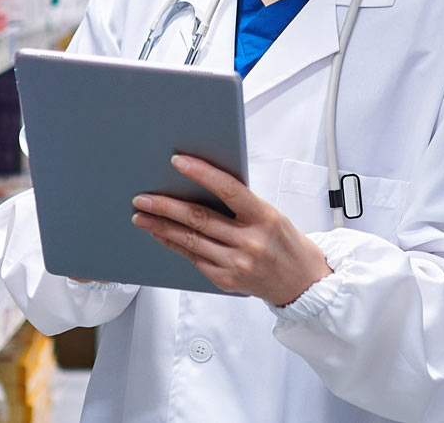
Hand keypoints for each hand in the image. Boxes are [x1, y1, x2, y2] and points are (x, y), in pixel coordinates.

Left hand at [132, 155, 331, 306]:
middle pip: (200, 218)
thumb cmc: (284, 242)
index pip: (229, 190)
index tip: (178, 161)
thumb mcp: (271, 215)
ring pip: (190, 240)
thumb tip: (200, 183)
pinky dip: (174, 244)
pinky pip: (193, 258)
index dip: (201, 173)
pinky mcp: (226, 279)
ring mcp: (237, 263)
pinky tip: (160, 234)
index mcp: (265, 217)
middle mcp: (250, 241)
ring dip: (161, 226)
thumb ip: (240, 203)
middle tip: (143, 197)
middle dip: (166, 206)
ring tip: (141, 215)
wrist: (301, 282)